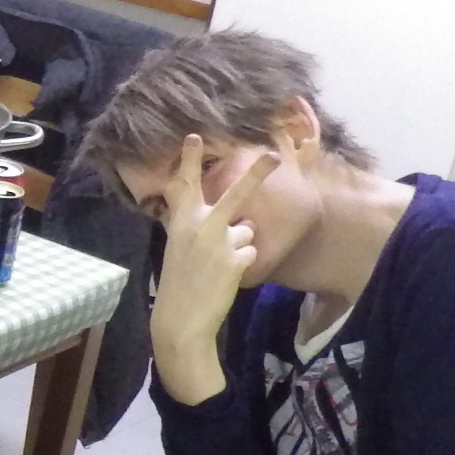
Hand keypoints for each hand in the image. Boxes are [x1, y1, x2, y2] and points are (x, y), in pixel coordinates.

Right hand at [149, 137, 278, 404]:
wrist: (180, 318)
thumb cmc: (178, 281)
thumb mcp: (179, 248)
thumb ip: (199, 229)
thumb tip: (240, 222)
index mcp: (180, 221)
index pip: (183, 184)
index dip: (188, 159)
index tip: (195, 136)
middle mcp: (201, 225)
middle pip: (235, 193)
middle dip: (257, 173)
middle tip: (275, 155)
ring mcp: (220, 242)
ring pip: (246, 229)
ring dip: (238, 244)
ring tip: (219, 265)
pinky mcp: (237, 260)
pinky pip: (249, 253)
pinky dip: (242, 265)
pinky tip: (225, 277)